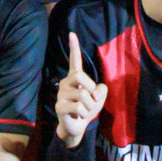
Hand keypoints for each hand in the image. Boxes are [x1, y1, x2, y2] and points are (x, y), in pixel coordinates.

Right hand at [53, 32, 107, 147]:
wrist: (77, 127)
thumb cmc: (88, 109)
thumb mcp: (100, 98)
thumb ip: (102, 90)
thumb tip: (93, 91)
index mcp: (75, 78)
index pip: (74, 60)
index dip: (74, 47)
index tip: (72, 33)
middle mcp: (65, 83)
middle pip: (80, 76)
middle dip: (91, 89)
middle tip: (92, 100)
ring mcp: (60, 94)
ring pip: (82, 94)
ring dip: (90, 105)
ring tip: (85, 111)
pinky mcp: (59, 106)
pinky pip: (78, 107)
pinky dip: (85, 113)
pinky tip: (79, 116)